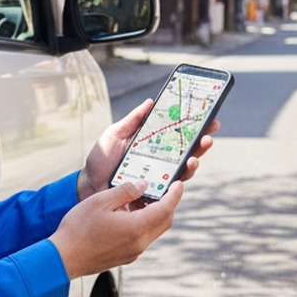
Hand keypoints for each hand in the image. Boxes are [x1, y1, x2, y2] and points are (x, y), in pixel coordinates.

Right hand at [50, 179, 183, 278]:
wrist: (64, 258)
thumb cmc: (79, 228)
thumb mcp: (100, 200)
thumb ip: (125, 191)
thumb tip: (143, 185)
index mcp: (136, 227)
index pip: (165, 209)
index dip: (175, 195)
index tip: (179, 184)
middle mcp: (139, 243)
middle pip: (164, 222)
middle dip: (169, 205)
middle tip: (165, 189)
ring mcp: (133, 252)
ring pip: (154, 231)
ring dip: (155, 215)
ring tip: (145, 199)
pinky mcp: (125, 257)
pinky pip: (143, 238)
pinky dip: (144, 224)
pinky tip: (130, 215)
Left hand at [77, 99, 219, 201]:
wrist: (88, 184)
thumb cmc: (101, 159)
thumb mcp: (115, 134)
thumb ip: (133, 120)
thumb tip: (151, 101)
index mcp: (153, 146)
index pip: (178, 136)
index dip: (195, 127)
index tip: (208, 116)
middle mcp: (160, 163)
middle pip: (188, 152)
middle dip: (202, 143)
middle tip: (208, 135)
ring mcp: (159, 179)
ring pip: (184, 171)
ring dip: (194, 161)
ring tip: (195, 155)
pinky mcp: (154, 194)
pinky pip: (173, 190)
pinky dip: (181, 180)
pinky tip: (184, 171)